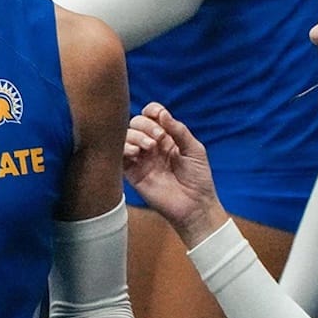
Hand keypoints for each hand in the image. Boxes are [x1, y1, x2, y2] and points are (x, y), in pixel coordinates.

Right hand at [122, 101, 224, 244]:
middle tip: (159, 137)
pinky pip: (119, 155)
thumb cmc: (198, 178)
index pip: (151, 115)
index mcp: (167, 137)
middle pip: (136, 122)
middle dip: (145, 125)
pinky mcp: (132, 173)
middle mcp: (151, 145)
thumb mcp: (194, 149)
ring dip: (135, 136)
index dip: (153, 111)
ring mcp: (141, 158)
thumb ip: (179, 130)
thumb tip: (162, 113)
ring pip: (125, 136)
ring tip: (149, 147)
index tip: (160, 116)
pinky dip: (124, 148)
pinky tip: (136, 152)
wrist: (194, 206)